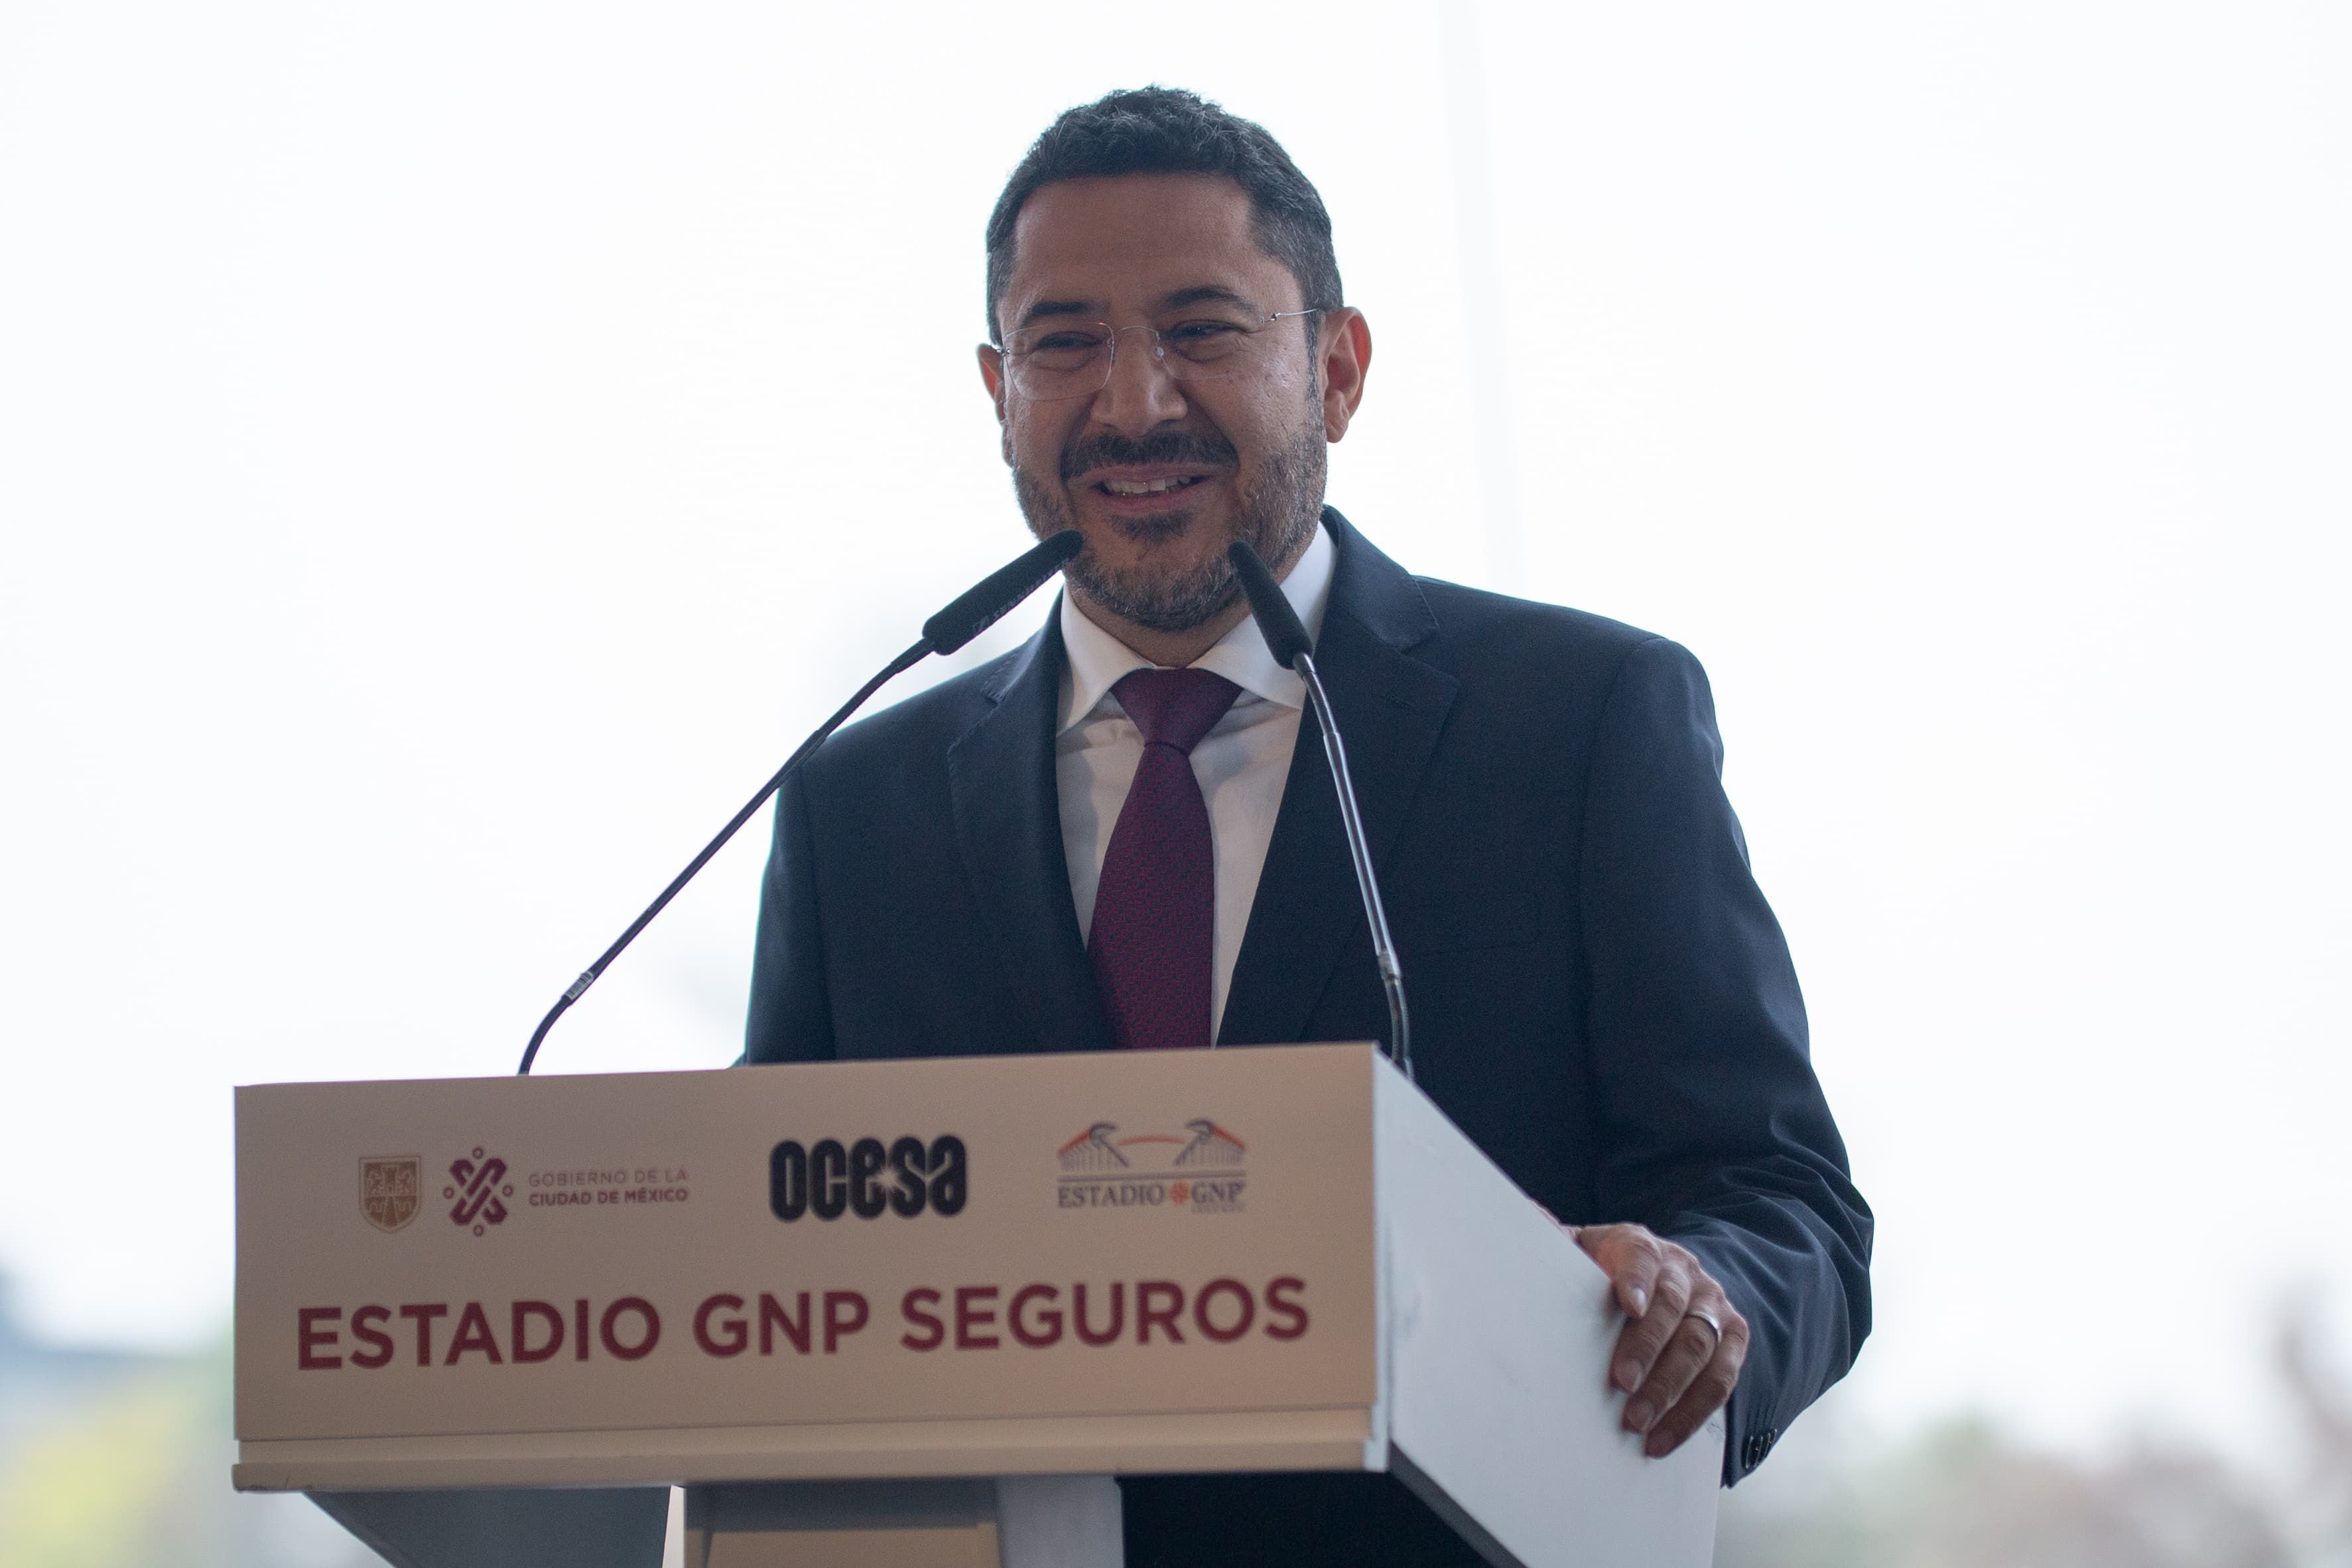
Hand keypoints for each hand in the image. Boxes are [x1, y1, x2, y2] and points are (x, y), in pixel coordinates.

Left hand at [1569, 1222, 1748, 1457]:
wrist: (1661, 1275)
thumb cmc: (1602, 1271)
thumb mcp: (1576, 1251)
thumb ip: (1552, 1242)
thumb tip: (1527, 1219)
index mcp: (1639, 1244)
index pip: (1641, 1256)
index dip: (1635, 1278)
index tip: (1626, 1305)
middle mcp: (1683, 1270)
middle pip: (1673, 1306)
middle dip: (1648, 1347)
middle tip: (1622, 1384)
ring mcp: (1712, 1303)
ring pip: (1702, 1346)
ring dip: (1672, 1389)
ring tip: (1639, 1424)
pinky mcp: (1733, 1337)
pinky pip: (1723, 1378)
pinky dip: (1694, 1411)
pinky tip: (1664, 1438)